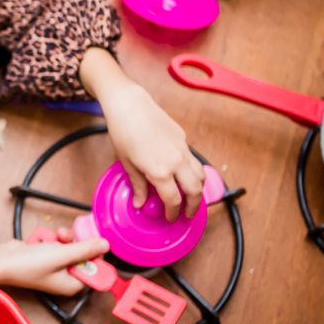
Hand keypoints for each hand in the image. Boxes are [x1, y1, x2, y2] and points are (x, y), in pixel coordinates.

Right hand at [0, 228, 109, 295]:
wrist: (1, 260)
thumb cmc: (28, 265)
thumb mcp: (61, 255)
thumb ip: (84, 250)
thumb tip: (106, 245)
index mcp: (73, 285)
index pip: (96, 271)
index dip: (97, 256)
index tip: (95, 241)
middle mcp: (66, 277)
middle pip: (84, 256)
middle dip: (76, 243)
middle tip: (68, 236)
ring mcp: (55, 266)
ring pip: (70, 247)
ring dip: (62, 238)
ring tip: (53, 236)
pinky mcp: (46, 256)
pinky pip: (57, 244)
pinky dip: (50, 239)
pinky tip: (41, 238)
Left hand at [79, 47, 205, 221]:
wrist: (129, 105)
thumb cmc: (123, 131)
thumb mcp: (127, 163)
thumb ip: (137, 185)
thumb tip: (140, 203)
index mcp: (160, 171)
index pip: (174, 200)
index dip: (173, 213)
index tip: (170, 218)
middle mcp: (176, 162)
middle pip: (195, 191)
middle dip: (193, 206)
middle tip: (187, 214)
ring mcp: (182, 149)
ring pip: (200, 175)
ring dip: (198, 190)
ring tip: (190, 197)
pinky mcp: (183, 139)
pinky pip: (194, 160)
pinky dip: (193, 172)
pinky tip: (183, 175)